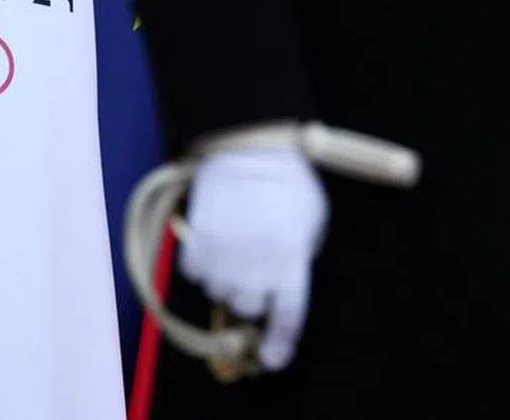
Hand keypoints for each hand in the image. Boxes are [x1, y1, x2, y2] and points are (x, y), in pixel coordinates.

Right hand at [179, 144, 328, 370]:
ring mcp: (223, 259)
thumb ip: (301, 256)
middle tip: (254, 274)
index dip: (279, 345)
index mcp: (291, 265)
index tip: (272, 359)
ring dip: (226, 280)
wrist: (248, 150)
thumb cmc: (290, 183)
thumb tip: (285, 280)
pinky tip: (215, 240)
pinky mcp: (196, 245)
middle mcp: (255, 270)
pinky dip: (204, 263)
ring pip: (218, 292)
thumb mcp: (313, 222)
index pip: (287, 320)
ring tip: (235, 250)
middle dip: (252, 296)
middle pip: (247, 308)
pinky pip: (196, 272)